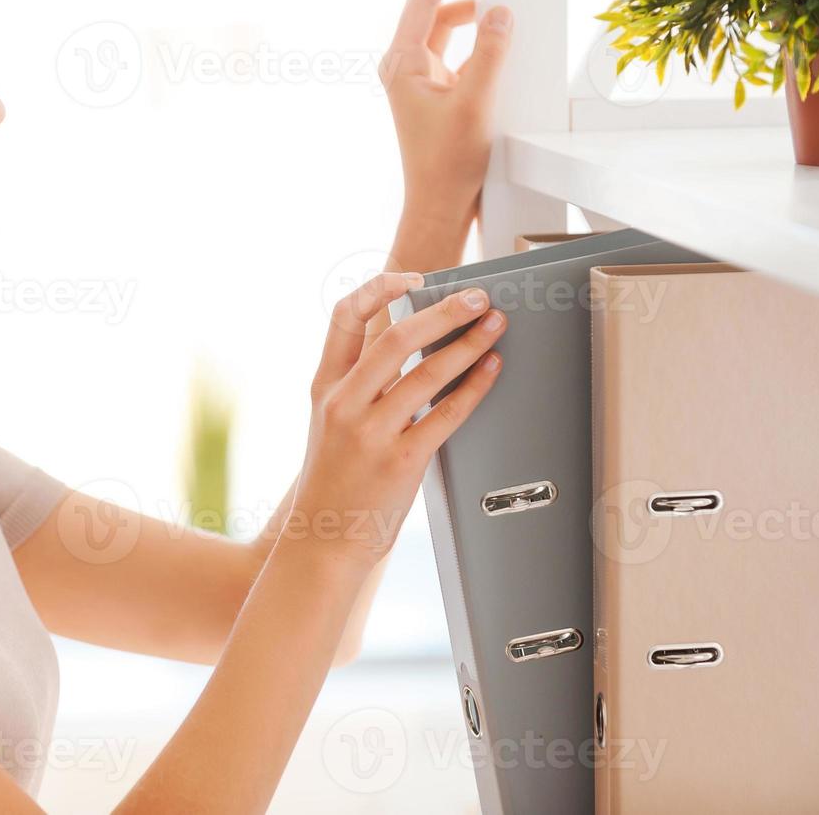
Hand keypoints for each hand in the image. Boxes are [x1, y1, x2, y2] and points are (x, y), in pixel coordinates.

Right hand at [284, 272, 505, 571]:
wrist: (323, 541)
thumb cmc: (334, 481)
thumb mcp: (330, 423)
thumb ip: (359, 384)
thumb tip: (410, 343)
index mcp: (324, 387)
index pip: (343, 318)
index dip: (378, 289)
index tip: (413, 277)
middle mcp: (344, 404)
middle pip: (396, 338)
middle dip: (443, 311)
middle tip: (477, 297)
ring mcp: (370, 433)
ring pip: (427, 373)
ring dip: (468, 344)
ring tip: (495, 326)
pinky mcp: (400, 462)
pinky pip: (445, 415)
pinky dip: (473, 388)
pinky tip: (490, 370)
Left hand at [380, 0, 513, 225]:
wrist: (440, 205)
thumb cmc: (447, 163)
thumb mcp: (475, 103)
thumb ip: (489, 54)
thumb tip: (500, 13)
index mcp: (402, 64)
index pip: (424, 1)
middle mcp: (404, 68)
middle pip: (431, 10)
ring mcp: (418, 81)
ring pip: (443, 31)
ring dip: (469, 14)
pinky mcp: (435, 94)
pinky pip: (454, 53)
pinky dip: (475, 41)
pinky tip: (497, 38)